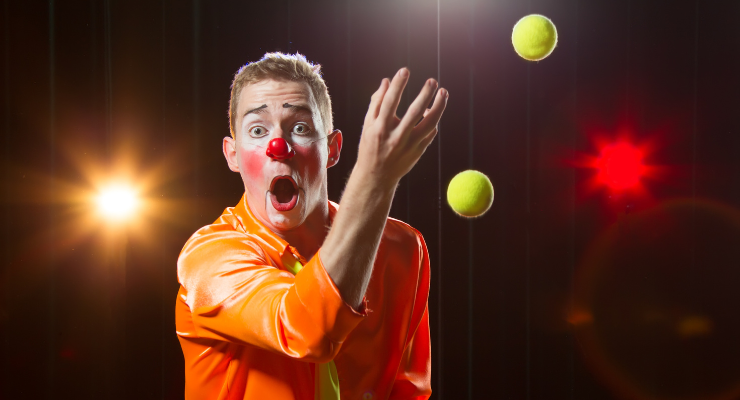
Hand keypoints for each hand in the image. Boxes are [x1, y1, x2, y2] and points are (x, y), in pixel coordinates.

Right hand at [356, 68, 447, 188]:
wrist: (377, 176)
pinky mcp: (419, 152)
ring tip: (444, 92)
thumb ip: (376, 102)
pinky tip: (433, 111)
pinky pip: (431, 133)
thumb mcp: (368, 125)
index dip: (398, 85)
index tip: (405, 70)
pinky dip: (433, 121)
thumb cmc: (371, 145)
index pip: (390, 102)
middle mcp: (396, 137)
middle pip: (414, 112)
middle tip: (432, 81)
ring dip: (439, 107)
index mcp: (380, 128)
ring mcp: (409, 146)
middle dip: (425, 95)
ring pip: (430, 124)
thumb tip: (386, 81)